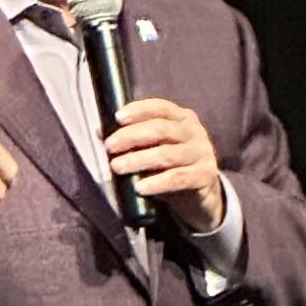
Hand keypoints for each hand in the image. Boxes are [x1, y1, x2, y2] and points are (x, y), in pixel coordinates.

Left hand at [108, 97, 225, 231]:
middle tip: (110, 147)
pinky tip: (140, 188)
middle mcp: (195, 132)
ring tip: (117, 167)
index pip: (160, 107)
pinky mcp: (205, 176)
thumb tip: (100, 132)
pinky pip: (178, 178)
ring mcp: (202, 154)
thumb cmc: (173, 167)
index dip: (139, 110)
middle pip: (161, 129)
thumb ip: (133, 140)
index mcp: (183, 118)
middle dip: (131, 137)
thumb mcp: (155, 149)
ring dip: (138, 160)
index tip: (117, 118)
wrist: (201, 198)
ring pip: (166, 155)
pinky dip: (157, 183)